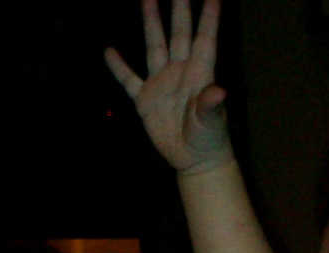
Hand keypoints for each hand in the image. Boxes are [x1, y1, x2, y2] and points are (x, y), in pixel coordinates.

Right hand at [105, 0, 231, 175]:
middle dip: (179, 10)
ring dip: (151, 23)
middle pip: (178, 34)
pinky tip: (109, 51)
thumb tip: (220, 92)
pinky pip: (129, 79)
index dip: (209, 18)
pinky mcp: (146, 100)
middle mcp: (181, 73)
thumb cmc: (210, 140)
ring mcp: (162, 84)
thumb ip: (212, 106)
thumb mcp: (212, 123)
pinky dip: (118, 67)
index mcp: (200, 74)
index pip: (204, 39)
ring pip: (155, 46)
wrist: (194, 161)